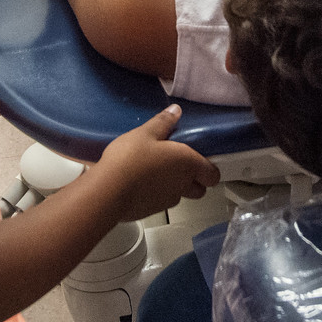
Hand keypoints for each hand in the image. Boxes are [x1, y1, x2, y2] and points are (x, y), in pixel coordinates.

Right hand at [90, 105, 219, 221]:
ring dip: (173, 186)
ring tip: (155, 171)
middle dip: (193, 180)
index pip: (213, 175)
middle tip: (177, 164)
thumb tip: (176, 110)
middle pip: (199, 189)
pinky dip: (156, 194)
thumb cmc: (130, 158)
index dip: (209, 169)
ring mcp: (167, 201)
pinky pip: (160, 201)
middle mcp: (183, 185)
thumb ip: (163, 122)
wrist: (108, 191)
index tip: (198, 159)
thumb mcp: (145, 133)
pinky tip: (140, 183)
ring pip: (179, 195)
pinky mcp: (151, 211)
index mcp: (188, 164)